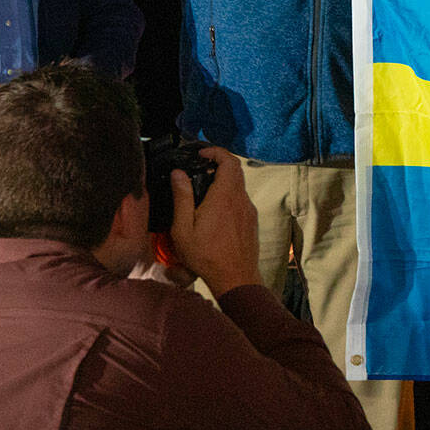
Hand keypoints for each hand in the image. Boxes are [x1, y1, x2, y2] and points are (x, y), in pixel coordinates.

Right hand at [168, 149, 260, 295]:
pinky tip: (212, 208)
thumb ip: (182, 197)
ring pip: (238, 185)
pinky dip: (228, 194)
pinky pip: (240, 199)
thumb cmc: (205, 255)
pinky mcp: (251, 220)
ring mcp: (249, 210)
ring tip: (201, 188)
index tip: (199, 153)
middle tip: (197, 167)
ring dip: (222, 180)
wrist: (235, 277)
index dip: (216, 152)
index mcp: (225, 197)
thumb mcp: (184, 228)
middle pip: (235, 170)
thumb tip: (178, 173)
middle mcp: (241, 199)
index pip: (229, 162)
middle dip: (217, 163)